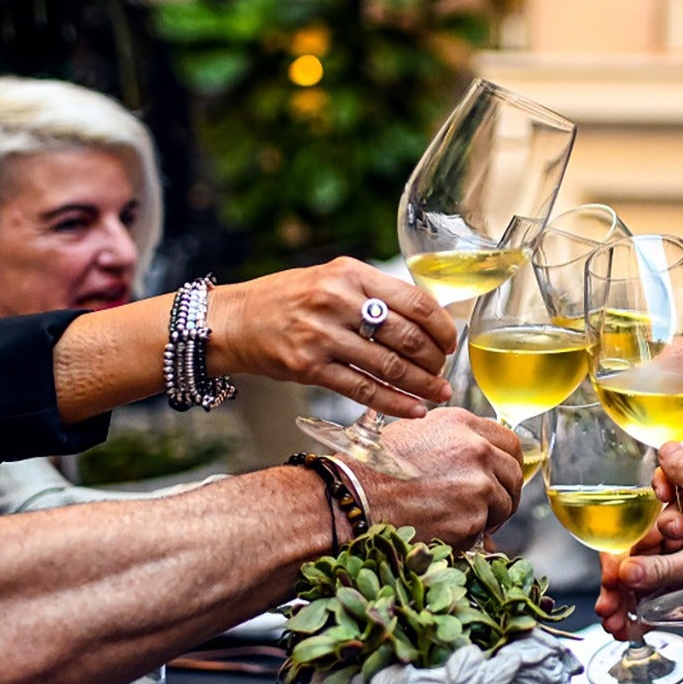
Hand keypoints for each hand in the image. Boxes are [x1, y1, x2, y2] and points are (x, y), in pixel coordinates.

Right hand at [207, 257, 455, 415]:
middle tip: (444, 373)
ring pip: (388, 366)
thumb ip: (373, 293)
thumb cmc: (286, 300)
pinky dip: (394, 403)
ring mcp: (322, 336)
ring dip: (421, 385)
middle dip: (434, 360)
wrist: (232, 321)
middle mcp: (337, 301)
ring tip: (438, 394)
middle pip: (407, 336)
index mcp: (350, 273)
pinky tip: (413, 410)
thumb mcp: (331, 279)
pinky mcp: (309, 367)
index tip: (451, 342)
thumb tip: (424, 320)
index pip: (414, 301)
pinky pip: (363, 390)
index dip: (442, 326)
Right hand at [358, 408, 522, 545]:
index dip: (506, 462)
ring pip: (505, 502)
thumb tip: (482, 457)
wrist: (354, 499)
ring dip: (490, 514)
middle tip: (488, 505)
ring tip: (461, 519)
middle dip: (504, 491)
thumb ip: (454, 439)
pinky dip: (472, 534)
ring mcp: (477, 483)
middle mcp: (475, 449)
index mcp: (462, 424)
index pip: (508, 441)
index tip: (501, 475)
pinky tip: (447, 530)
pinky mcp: (473, 517)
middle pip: (513, 472)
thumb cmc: (374, 468)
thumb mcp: (416, 434)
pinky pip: (485, 529)